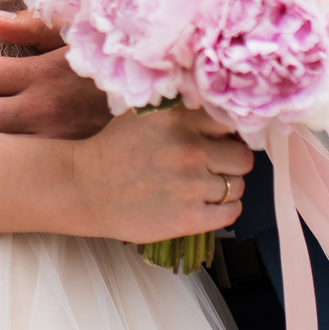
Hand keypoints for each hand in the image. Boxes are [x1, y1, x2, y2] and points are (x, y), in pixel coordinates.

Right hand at [70, 101, 252, 244]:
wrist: (85, 188)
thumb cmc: (115, 150)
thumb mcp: (147, 114)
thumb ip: (184, 111)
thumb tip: (225, 117)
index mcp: (180, 118)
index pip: (233, 123)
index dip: (229, 134)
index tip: (221, 141)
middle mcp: (190, 149)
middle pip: (243, 158)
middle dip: (231, 163)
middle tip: (212, 167)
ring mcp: (191, 185)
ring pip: (238, 187)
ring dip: (225, 188)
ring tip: (201, 188)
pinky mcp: (190, 218)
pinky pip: (232, 212)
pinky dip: (224, 210)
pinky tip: (205, 205)